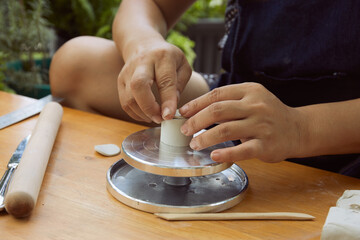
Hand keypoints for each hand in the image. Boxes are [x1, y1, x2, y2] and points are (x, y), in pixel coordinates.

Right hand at [117, 38, 191, 122]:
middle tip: (160, 118)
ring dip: (143, 113)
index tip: (169, 115)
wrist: (142, 44)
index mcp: (162, 57)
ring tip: (156, 117)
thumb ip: (180, 85)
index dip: (167, 100)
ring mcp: (128, 72)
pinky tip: (147, 114)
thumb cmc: (167, 58)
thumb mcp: (182, 65)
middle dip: (149, 107)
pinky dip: (136, 114)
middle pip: (139, 85)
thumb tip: (170, 107)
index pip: (164, 81)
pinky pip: (124, 103)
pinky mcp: (120, 81)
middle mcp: (142, 62)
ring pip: (129, 98)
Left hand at [179, 83, 304, 162]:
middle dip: (196, 120)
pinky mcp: (266, 145)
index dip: (196, 104)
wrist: (298, 129)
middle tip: (185, 130)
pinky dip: (226, 154)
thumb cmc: (268, 114)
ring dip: (205, 138)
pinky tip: (214, 156)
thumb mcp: (251, 100)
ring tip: (194, 144)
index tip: (183, 112)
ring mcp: (262, 125)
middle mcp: (256, 106)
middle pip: (218, 110)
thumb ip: (228, 103)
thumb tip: (195, 111)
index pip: (217, 94)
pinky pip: (242, 150)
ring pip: (226, 130)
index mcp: (250, 91)